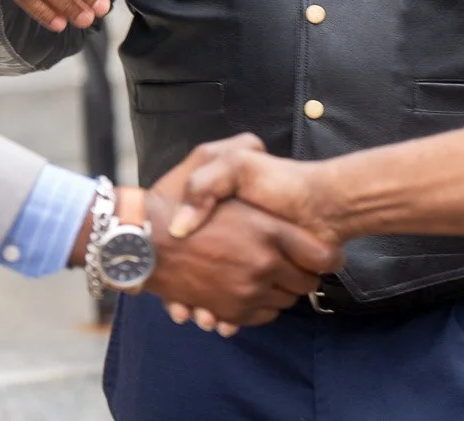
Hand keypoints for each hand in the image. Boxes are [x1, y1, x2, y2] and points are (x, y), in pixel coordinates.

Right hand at [140, 138, 340, 334]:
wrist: (137, 239)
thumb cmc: (172, 199)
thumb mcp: (207, 159)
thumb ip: (240, 148)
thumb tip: (259, 146)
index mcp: (267, 231)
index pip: (322, 257)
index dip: (326, 255)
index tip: (320, 250)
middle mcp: (262, 266)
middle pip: (307, 284)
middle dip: (304, 274)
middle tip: (294, 262)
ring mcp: (245, 293)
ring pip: (285, 303)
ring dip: (282, 291)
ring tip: (268, 273)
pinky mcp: (228, 311)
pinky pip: (260, 317)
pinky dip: (260, 306)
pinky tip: (250, 288)